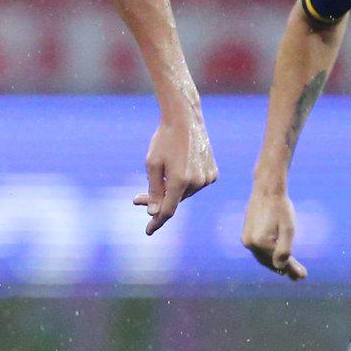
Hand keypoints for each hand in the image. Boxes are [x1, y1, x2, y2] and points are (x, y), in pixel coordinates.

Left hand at [136, 115, 216, 235]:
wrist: (185, 119)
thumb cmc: (164, 139)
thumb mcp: (152, 164)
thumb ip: (154, 191)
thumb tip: (155, 213)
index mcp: (180, 181)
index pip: (167, 211)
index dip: (156, 222)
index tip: (148, 231)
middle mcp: (197, 182)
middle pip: (174, 201)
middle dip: (157, 201)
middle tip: (137, 199)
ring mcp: (207, 178)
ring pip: (185, 193)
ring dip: (172, 189)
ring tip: (162, 172)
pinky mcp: (213, 173)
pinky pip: (195, 185)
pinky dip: (185, 182)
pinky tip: (178, 166)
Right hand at [242, 187, 306, 279]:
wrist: (267, 189)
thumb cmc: (281, 207)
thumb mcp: (288, 228)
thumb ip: (284, 249)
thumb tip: (281, 267)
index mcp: (260, 243)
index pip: (279, 261)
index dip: (292, 269)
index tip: (303, 276)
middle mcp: (250, 243)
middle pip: (269, 262)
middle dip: (284, 269)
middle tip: (298, 275)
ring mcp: (246, 239)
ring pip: (263, 257)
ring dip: (275, 263)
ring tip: (288, 269)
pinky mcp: (246, 234)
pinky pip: (258, 250)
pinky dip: (268, 255)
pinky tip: (276, 256)